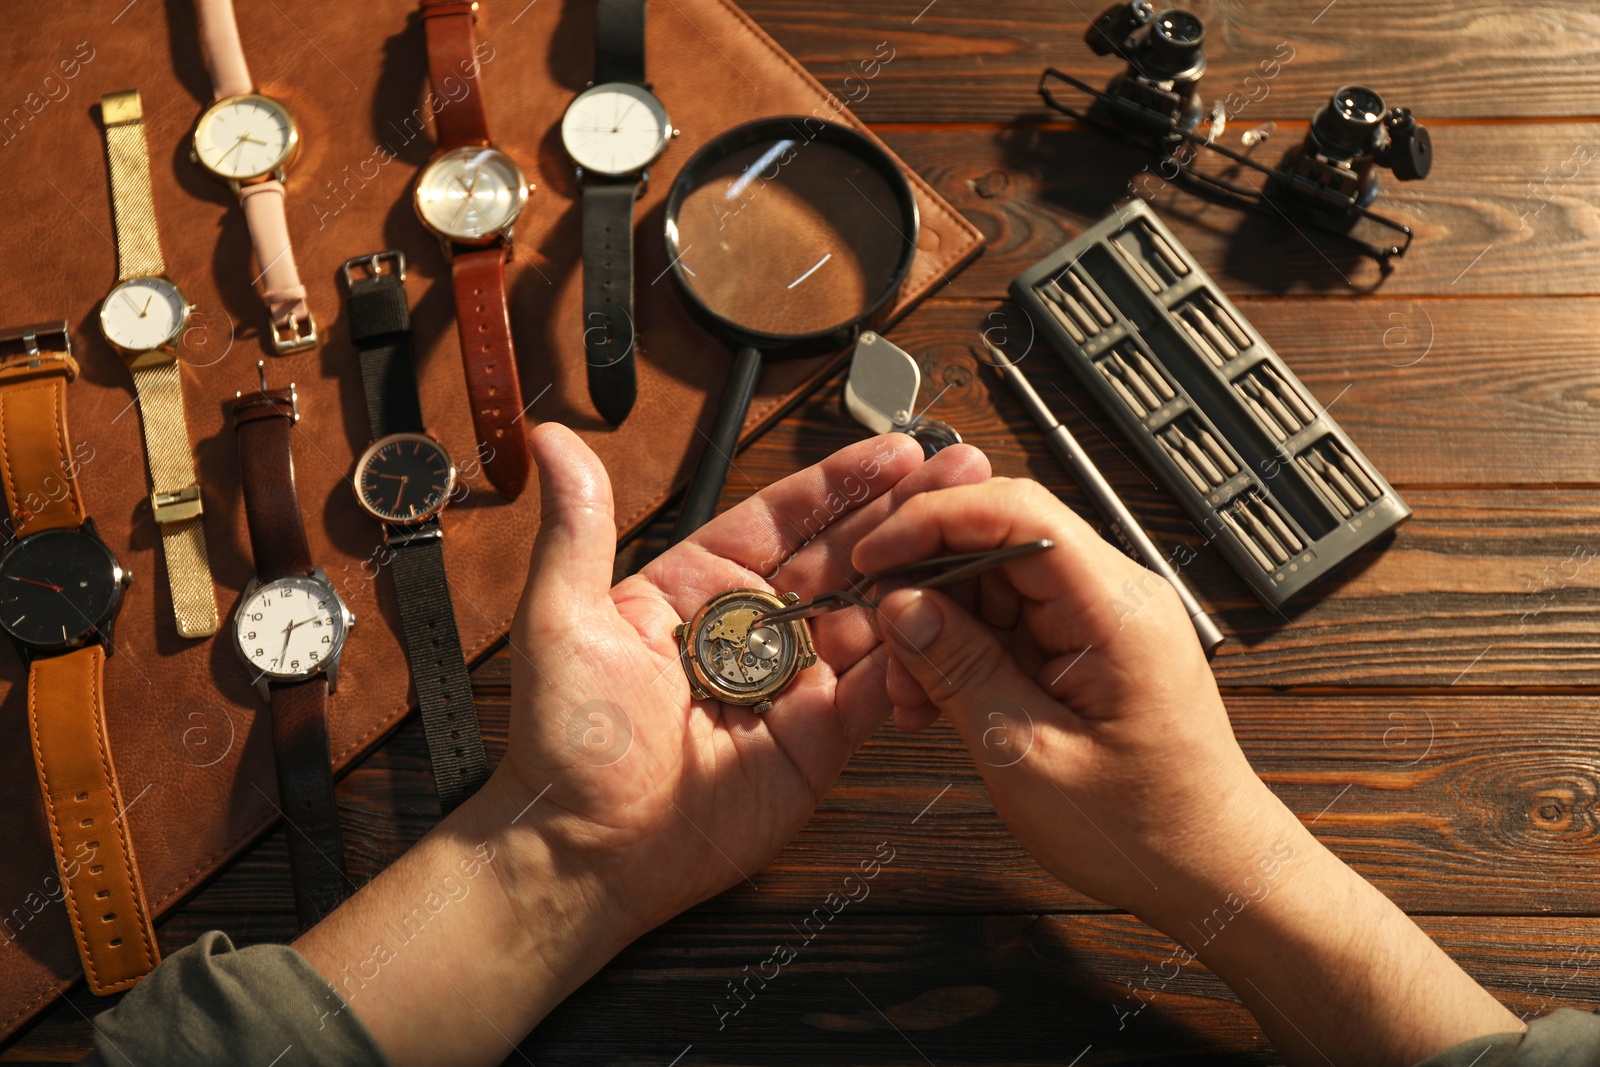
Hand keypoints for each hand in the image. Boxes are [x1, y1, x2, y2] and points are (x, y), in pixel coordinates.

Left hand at [495, 423, 989, 931]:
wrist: (585, 852)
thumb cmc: (564, 742)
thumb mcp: (563, 617)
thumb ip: (578, 526)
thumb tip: (554, 440)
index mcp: (699, 586)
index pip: (784, 518)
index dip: (841, 482)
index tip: (894, 449)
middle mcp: (755, 628)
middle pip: (843, 556)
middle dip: (904, 513)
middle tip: (962, 470)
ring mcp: (794, 682)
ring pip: (872, 615)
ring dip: (924, 573)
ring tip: (977, 532)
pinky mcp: (820, 739)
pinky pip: (878, 691)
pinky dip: (915, 657)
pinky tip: (951, 618)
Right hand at [853, 477, 1288, 923]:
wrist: (1208, 869)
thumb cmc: (1145, 829)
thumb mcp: (1029, 755)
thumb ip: (961, 671)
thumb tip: (901, 605)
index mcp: (1115, 610)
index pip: (1015, 513)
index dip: (932, 520)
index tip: (874, 553)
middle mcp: (1114, 597)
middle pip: (996, 539)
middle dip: (925, 582)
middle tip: (881, 639)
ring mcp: (1100, 619)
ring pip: (990, 582)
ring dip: (936, 627)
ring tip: (910, 694)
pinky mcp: (1085, 644)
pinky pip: (1006, 622)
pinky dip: (961, 652)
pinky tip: (934, 698)